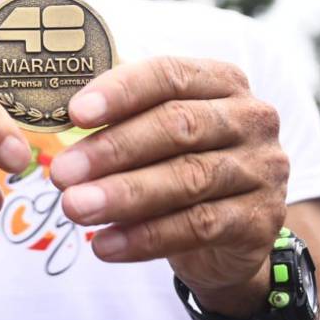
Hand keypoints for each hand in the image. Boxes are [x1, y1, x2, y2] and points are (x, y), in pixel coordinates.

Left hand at [50, 57, 288, 299]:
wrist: (231, 234)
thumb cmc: (182, 163)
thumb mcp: (158, 131)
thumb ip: (123, 116)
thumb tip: (56, 115)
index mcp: (222, 81)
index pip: (169, 74)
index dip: (121, 92)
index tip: (74, 113)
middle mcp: (250, 119)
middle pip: (178, 126)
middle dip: (113, 150)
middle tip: (63, 172)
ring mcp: (262, 169)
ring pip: (187, 178)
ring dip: (123, 195)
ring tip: (75, 208)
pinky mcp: (260, 220)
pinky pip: (198, 226)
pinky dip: (145, 237)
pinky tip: (105, 245)